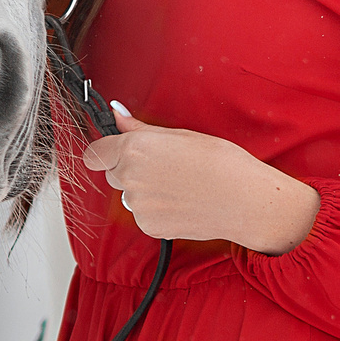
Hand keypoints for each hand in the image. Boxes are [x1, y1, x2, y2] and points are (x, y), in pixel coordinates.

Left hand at [78, 105, 320, 254]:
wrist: (244, 201)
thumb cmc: (221, 162)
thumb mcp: (181, 135)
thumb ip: (140, 128)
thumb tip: (117, 114)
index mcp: (135, 148)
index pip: (95, 154)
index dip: (106, 151)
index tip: (115, 151)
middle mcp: (130, 177)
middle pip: (114, 173)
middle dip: (130, 169)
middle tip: (164, 166)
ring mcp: (138, 205)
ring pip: (130, 195)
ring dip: (145, 191)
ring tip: (179, 185)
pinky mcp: (149, 226)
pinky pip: (144, 215)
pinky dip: (157, 210)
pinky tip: (182, 202)